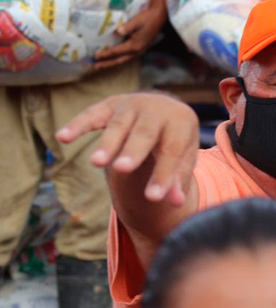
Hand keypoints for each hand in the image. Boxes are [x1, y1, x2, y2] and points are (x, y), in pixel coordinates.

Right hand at [56, 93, 198, 205]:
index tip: (152, 198)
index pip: (172, 151)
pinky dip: (77, 125)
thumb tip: (176, 203)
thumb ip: (178, 179)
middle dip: (132, 152)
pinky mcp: (110, 104)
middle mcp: (156, 109)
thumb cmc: (175, 140)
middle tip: (122, 169)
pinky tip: (62, 137)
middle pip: (144, 134)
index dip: (162, 175)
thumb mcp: (183, 157)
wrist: (164, 107)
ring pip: (118, 125)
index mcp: (181, 121)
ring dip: (106, 143)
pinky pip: (92, 114)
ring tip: (96, 163)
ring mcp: (132, 105)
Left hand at [93, 3, 166, 70]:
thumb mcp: (137, 21)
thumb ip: (128, 27)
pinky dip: (118, 59)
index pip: (117, 51)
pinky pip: (126, 57)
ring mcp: (139, 51)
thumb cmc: (147, 18)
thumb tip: (118, 31)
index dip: (106, 54)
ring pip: (122, 60)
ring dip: (111, 63)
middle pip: (119, 60)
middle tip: (95, 66)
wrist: (158, 17)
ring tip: (101, 65)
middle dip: (107, 64)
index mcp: (135, 45)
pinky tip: (112, 59)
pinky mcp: (138, 49)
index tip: (96, 56)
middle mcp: (137, 51)